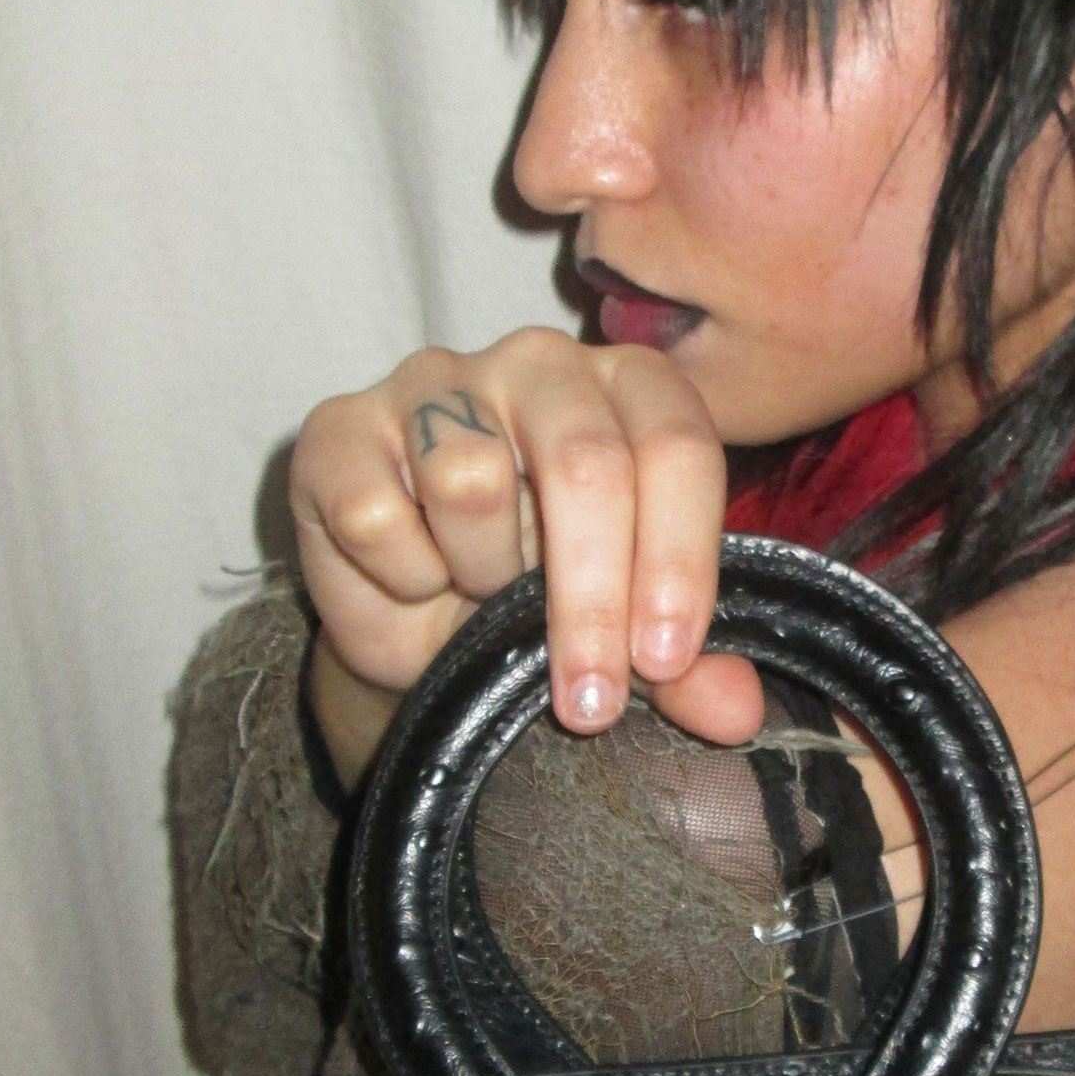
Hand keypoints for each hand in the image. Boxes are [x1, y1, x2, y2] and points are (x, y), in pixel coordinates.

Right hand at [289, 329, 764, 788]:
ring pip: (470, 479)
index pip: (677, 445)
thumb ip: (685, 669)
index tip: (664, 660)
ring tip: (482, 593)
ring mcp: (432, 381)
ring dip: (482, 574)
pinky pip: (374, 512)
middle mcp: (538, 363)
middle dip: (592, 599)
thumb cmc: (533, 599)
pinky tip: (411, 580)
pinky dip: (400, 576)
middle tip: (588, 700)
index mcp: (629, 387)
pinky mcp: (339, 426)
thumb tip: (736, 712)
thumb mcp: (618, 636)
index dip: (678, 558)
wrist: (411, 623)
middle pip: (585, 462)